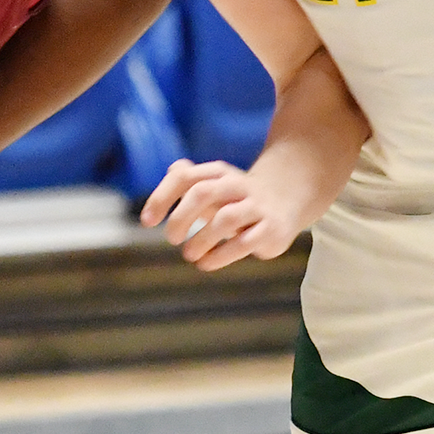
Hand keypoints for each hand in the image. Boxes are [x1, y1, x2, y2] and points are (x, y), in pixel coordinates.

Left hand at [140, 158, 306, 271]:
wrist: (287, 200)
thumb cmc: (237, 196)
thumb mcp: (213, 183)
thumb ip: (188, 177)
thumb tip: (172, 170)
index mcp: (217, 173)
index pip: (183, 177)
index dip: (161, 198)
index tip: (147, 222)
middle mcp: (236, 184)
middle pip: (202, 192)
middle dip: (181, 217)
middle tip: (171, 239)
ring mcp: (256, 206)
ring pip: (224, 219)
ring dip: (201, 240)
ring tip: (189, 255)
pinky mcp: (271, 229)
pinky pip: (244, 243)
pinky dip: (220, 255)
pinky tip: (205, 263)